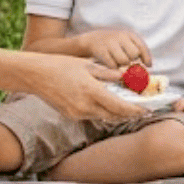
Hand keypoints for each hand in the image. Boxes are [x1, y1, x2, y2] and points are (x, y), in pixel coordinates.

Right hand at [25, 55, 139, 121]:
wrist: (36, 75)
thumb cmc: (62, 66)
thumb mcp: (87, 65)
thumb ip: (108, 73)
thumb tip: (126, 77)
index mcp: (91, 91)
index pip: (119, 106)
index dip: (135, 110)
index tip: (147, 110)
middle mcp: (85, 106)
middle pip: (114, 116)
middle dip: (129, 114)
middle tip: (142, 110)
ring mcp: (77, 113)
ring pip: (103, 117)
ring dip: (116, 113)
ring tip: (128, 107)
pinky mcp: (71, 116)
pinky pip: (92, 116)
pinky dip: (102, 112)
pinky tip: (107, 104)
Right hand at [79, 29, 150, 69]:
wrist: (92, 39)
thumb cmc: (113, 43)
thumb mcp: (125, 41)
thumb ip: (136, 49)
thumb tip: (149, 64)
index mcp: (128, 34)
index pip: (142, 46)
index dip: (146, 57)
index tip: (148, 65)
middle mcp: (120, 36)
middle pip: (134, 54)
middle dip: (132, 60)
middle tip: (128, 61)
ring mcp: (110, 43)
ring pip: (124, 61)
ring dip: (122, 65)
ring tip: (118, 62)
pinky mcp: (102, 50)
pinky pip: (113, 65)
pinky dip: (113, 67)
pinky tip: (111, 64)